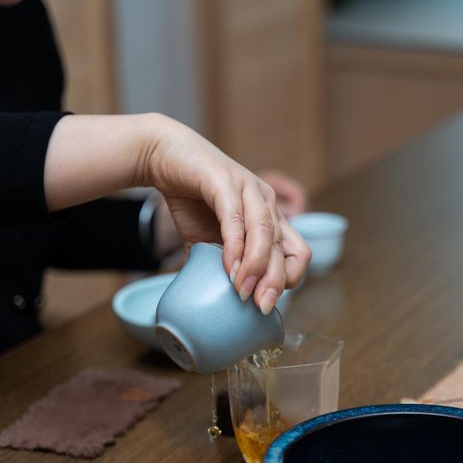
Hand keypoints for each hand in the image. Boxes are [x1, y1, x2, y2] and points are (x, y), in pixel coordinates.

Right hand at [44, 114, 310, 313]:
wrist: (162, 155)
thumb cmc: (190, 196)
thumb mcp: (207, 238)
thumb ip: (215, 263)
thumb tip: (212, 298)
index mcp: (269, 216)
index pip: (299, 252)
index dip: (290, 279)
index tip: (269, 300)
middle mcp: (266, 202)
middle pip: (286, 249)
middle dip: (276, 283)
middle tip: (260, 307)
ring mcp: (248, 189)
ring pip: (266, 235)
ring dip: (257, 269)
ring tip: (243, 293)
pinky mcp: (224, 182)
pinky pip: (237, 220)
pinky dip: (235, 248)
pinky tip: (228, 268)